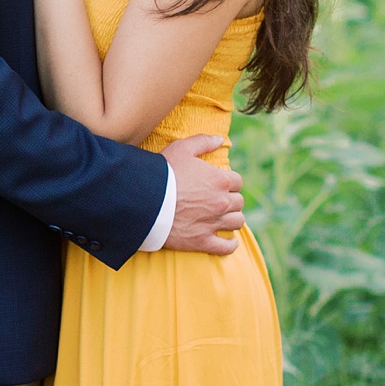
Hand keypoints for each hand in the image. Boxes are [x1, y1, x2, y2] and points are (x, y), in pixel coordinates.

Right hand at [162, 135, 244, 254]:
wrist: (145, 200)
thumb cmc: (163, 172)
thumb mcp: (182, 148)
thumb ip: (204, 142)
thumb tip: (220, 139)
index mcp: (220, 180)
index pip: (237, 181)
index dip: (229, 182)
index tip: (220, 184)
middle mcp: (221, 202)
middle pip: (239, 202)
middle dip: (231, 200)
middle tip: (219, 200)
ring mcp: (213, 223)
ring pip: (237, 222)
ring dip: (232, 219)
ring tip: (224, 218)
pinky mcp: (202, 241)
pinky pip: (225, 247)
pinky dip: (230, 245)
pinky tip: (230, 242)